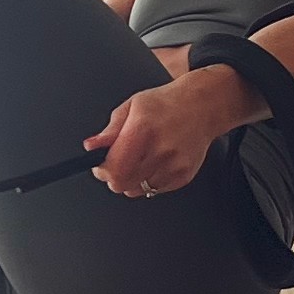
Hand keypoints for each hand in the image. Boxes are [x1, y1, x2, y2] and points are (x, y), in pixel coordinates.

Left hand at [87, 67, 241, 199]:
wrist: (202, 106)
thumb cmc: (165, 104)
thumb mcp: (132, 107)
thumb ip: (110, 130)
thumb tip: (92, 147)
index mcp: (143, 130)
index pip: (114, 168)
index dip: (102, 171)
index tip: (100, 166)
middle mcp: (160, 150)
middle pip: (123, 184)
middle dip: (114, 177)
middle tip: (118, 163)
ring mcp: (174, 165)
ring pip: (138, 190)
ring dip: (132, 179)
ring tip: (140, 159)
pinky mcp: (184, 175)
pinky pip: (156, 190)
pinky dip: (150, 180)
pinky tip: (156, 161)